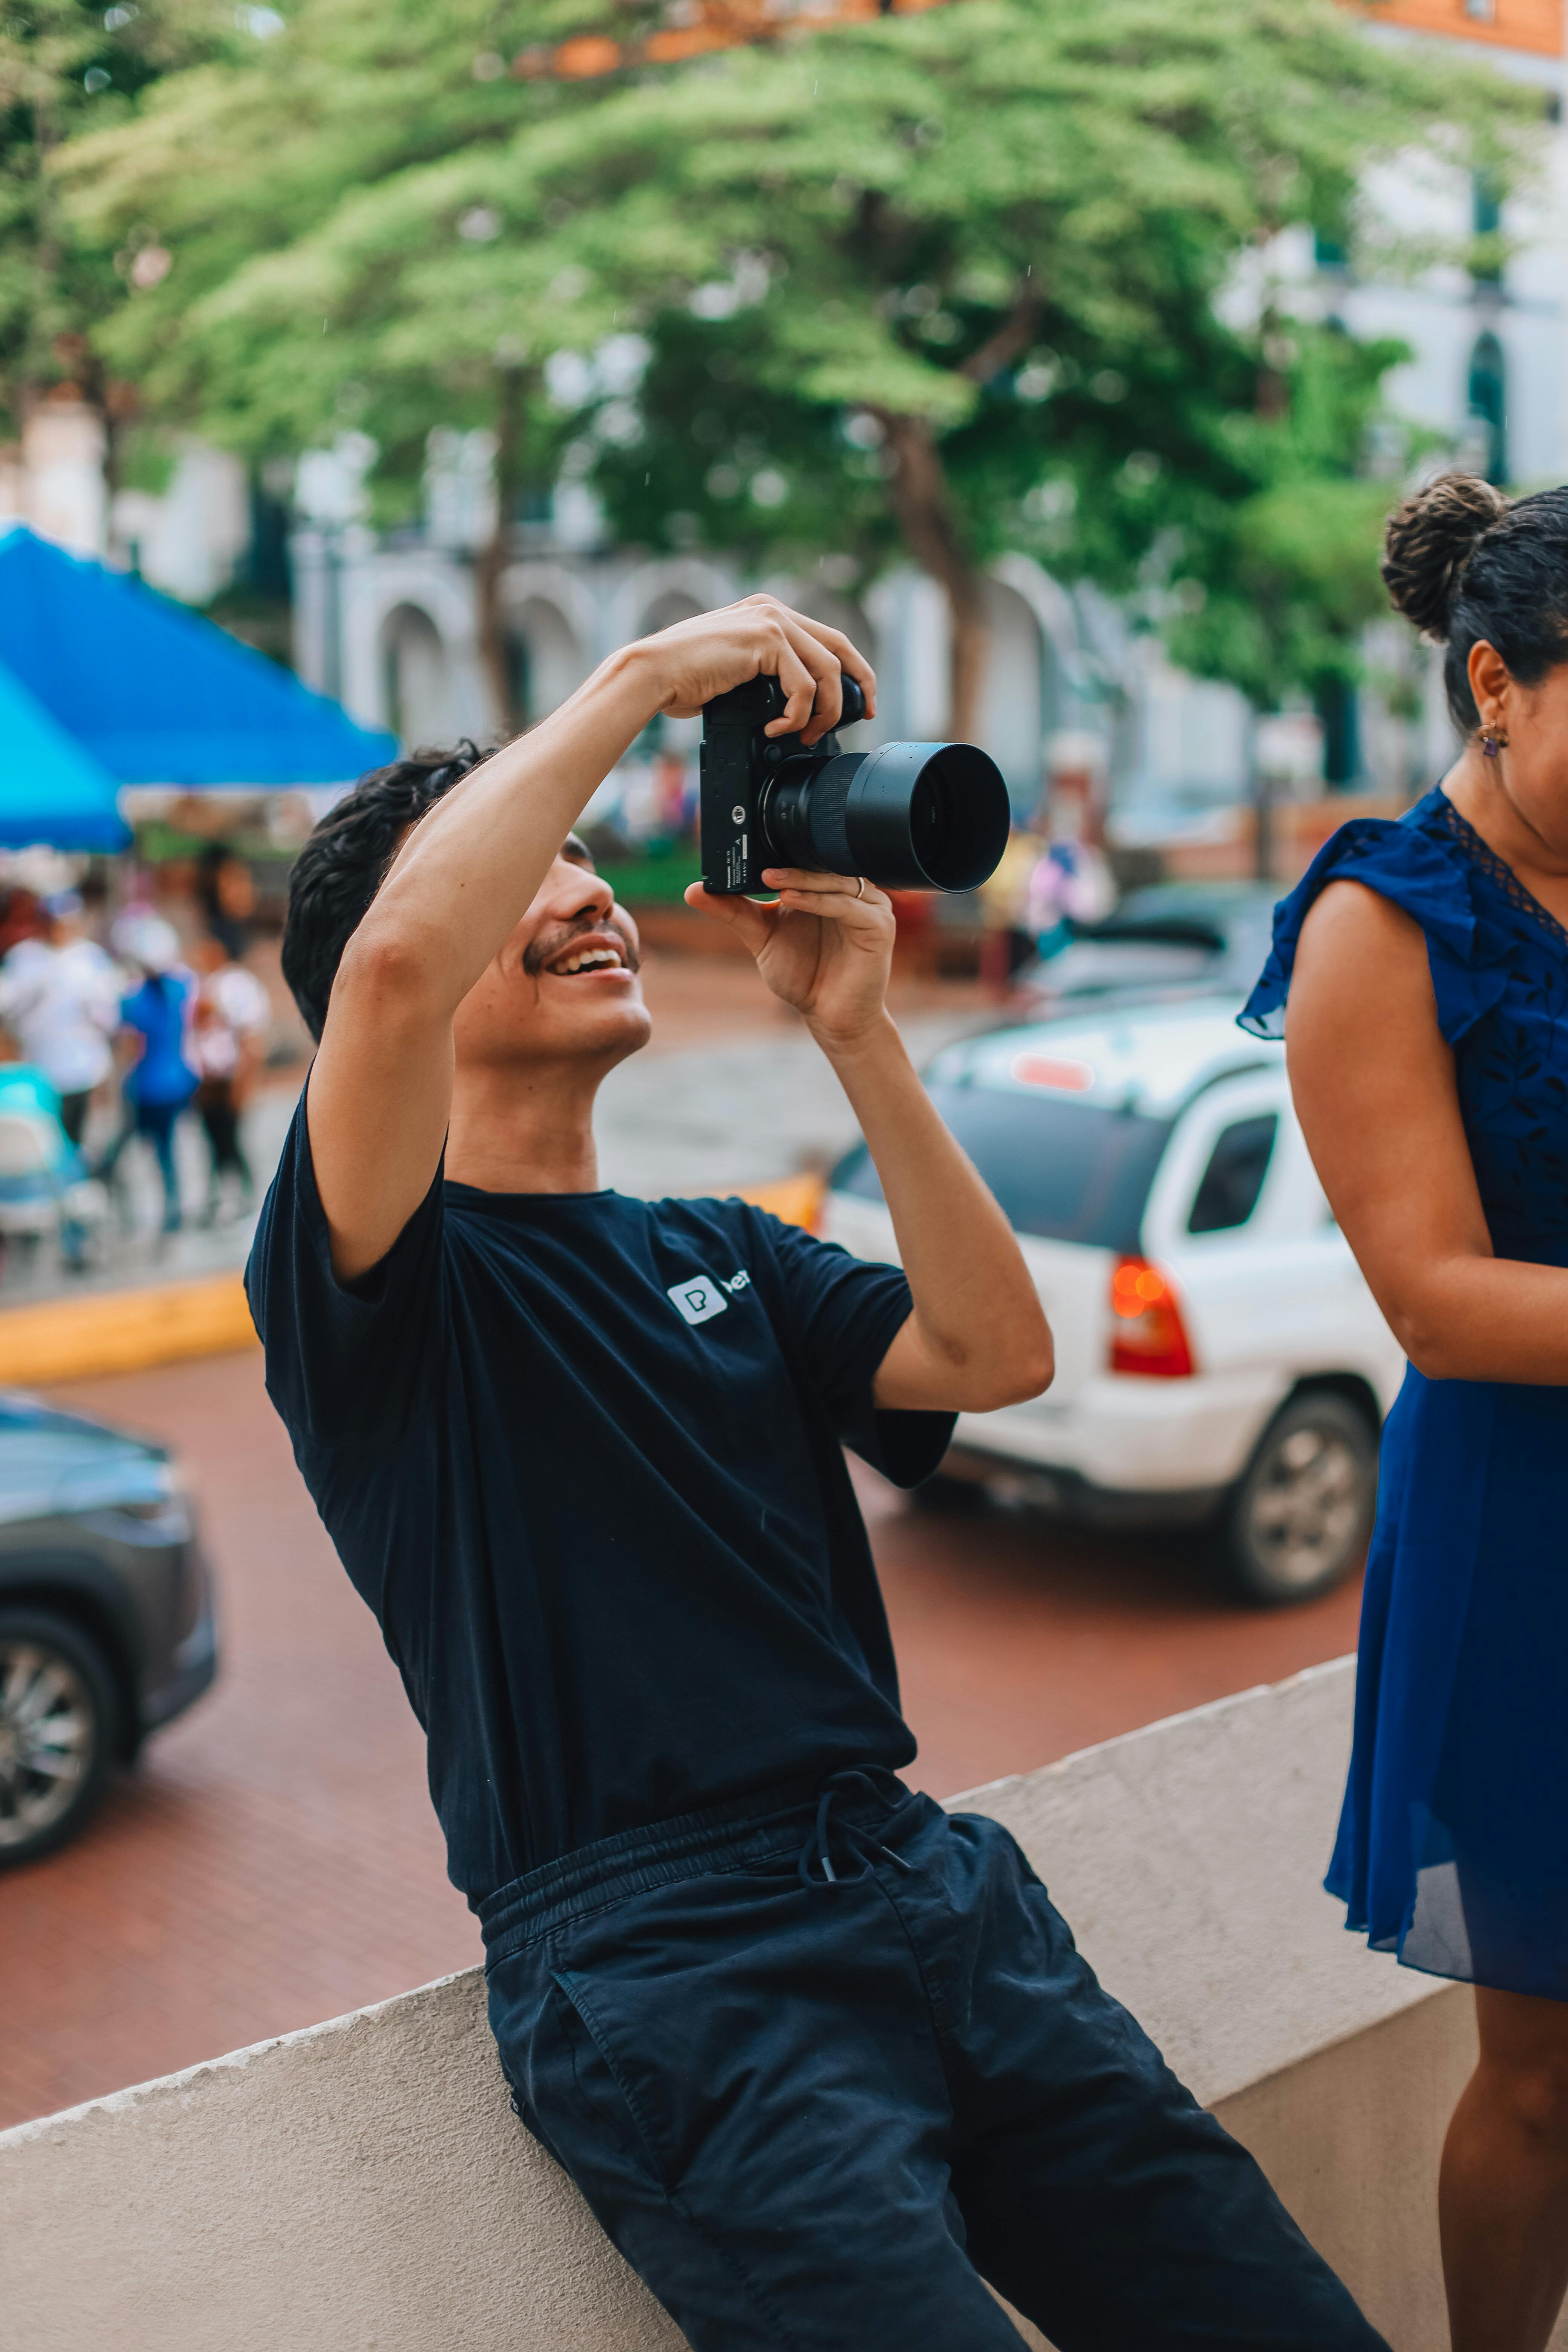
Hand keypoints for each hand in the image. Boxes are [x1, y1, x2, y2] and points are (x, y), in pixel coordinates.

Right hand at [638, 593, 875, 746]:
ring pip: (827, 671)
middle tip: (862, 717)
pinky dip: (796, 715)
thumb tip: (793, 706)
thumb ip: (767, 675)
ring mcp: (771, 621)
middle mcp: (773, 610)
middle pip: (839, 647)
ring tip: (803, 734)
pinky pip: (803, 686)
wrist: (654, 674)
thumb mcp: (737, 672)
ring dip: (822, 711)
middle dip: (859, 685)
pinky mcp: (765, 639)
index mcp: (768, 615)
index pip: (827, 639)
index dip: (852, 670)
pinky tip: (776, 727)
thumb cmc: (684, 680)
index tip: (859, 702)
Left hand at [684, 867, 895, 1055]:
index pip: (808, 858)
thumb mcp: (760, 937)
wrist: (830, 1016)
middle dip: (792, 863)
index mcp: (828, 887)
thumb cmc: (803, 976)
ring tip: (773, 880)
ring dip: (804, 879)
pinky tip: (791, 899)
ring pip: (836, 880)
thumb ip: (734, 911)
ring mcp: (869, 907)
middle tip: (761, 866)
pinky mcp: (878, 926)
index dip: (783, 853)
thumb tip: (694, 889)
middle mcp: (851, 892)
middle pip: (824, 865)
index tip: (751, 850)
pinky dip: (819, 901)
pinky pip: (848, 906)